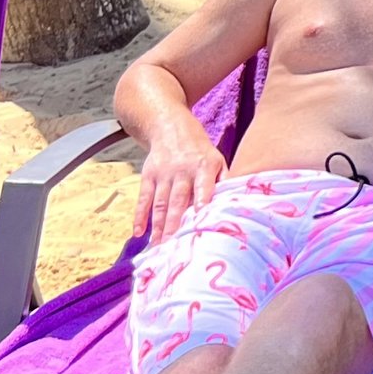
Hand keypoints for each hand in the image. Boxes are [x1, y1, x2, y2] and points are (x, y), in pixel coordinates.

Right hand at [136, 128, 224, 244]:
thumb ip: (224, 180)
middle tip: (173, 246)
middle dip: (175, 224)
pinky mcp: (148, 175)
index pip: (203, 187)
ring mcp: (163, 174)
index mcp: (204, 167)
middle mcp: (182, 171)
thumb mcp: (217, 159)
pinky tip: (138, 233)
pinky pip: (144, 198)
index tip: (200, 220)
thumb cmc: (200, 150)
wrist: (170, 126)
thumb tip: (233, 203)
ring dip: (158, 226)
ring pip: (160, 203)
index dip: (201, 202)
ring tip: (158, 247)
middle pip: (178, 201)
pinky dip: (140, 216)